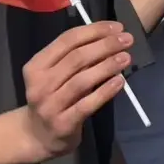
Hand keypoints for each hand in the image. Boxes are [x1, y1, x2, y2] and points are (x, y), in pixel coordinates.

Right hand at [21, 21, 133, 157]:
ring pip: (82, 80)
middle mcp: (40, 84)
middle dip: (105, 45)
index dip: (94, 31)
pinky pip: (87, 104)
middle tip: (127, 40)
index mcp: (36, 66)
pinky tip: (120, 82)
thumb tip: (108, 38)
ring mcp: (50, 105)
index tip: (116, 27)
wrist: (37, 136)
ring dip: (107, 66)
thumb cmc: (52, 98)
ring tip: (126, 57)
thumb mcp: (53, 75)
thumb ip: (73, 59)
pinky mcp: (63, 123)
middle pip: (76, 58)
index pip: (67, 40)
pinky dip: (105, 91)